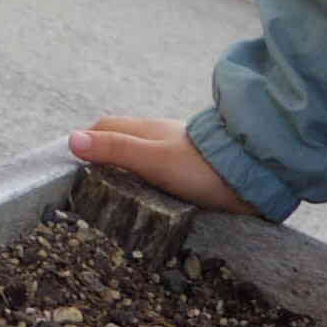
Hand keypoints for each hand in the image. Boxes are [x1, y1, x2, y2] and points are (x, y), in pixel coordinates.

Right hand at [69, 116, 257, 216]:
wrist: (256, 173)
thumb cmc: (203, 166)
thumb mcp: (153, 159)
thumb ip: (116, 150)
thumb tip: (72, 141)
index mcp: (146, 130)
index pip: (104, 129)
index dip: (85, 143)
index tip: (70, 166)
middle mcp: (161, 137)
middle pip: (122, 141)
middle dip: (103, 157)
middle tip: (87, 184)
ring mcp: (179, 152)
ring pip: (143, 156)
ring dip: (127, 170)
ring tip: (113, 195)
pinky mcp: (195, 170)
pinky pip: (163, 171)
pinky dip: (149, 181)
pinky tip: (149, 197)